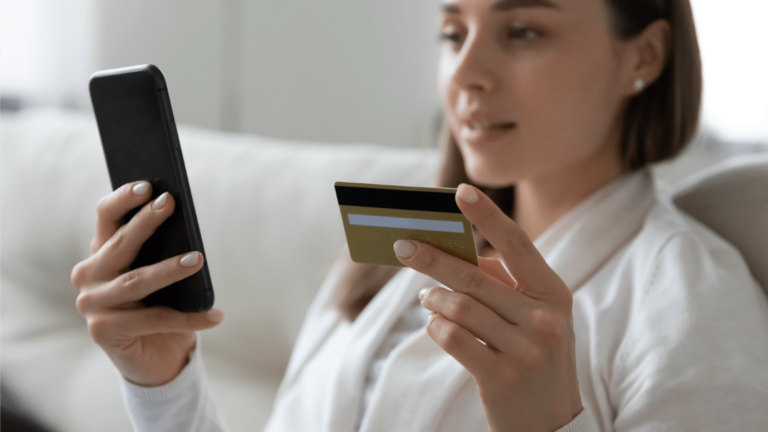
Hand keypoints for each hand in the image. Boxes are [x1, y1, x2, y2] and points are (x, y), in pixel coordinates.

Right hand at [71, 181, 223, 386]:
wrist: (157, 357)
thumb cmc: (162, 305)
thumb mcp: (163, 276)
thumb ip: (164, 252)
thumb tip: (186, 229)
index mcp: (101, 254)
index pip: (106, 217)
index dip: (123, 199)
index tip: (147, 184)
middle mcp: (88, 276)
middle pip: (120, 244)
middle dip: (146, 221)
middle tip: (170, 202)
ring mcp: (92, 305)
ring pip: (136, 281)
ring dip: (170, 269)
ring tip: (198, 259)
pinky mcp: (103, 332)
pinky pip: (154, 319)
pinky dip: (189, 318)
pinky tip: (214, 315)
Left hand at [394, 184, 581, 431]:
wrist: (553, 427)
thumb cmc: (536, 360)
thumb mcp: (534, 319)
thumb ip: (503, 285)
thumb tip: (458, 253)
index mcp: (554, 294)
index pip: (518, 244)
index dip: (487, 216)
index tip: (460, 191)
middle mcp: (545, 319)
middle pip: (474, 276)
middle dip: (432, 257)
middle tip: (401, 245)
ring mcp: (526, 350)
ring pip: (458, 307)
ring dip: (433, 300)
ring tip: (426, 298)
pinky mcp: (502, 378)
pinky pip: (452, 338)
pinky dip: (435, 328)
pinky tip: (436, 326)